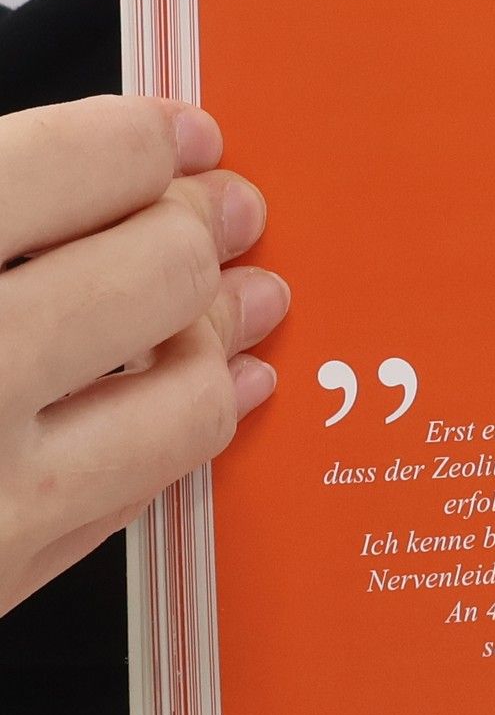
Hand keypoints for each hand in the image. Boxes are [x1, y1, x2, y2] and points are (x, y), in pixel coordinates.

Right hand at [0, 95, 286, 613]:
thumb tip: (91, 168)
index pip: (67, 170)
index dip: (139, 143)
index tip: (180, 136)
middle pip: (151, 275)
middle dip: (202, 231)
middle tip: (231, 210)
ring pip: (182, 396)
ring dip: (223, 335)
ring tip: (250, 300)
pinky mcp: (9, 578)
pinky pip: (142, 489)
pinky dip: (194, 429)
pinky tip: (224, 394)